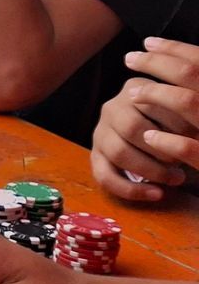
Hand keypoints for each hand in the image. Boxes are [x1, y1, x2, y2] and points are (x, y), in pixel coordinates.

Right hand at [90, 37, 198, 200]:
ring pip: (118, 152)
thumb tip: (197, 134)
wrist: (153, 132)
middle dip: (162, 150)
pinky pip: (105, 176)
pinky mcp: (95, 156)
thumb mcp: (182, 112)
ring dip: (151, 170)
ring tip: (176, 178)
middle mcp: (112, 107)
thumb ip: (188, 117)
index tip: (195, 140)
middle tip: (183, 161)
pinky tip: (157, 194)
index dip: (177, 128)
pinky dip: (132, 190)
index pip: (153, 105)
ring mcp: (100, 132)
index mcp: (135, 89)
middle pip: (131, 128)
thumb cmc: (178, 123)